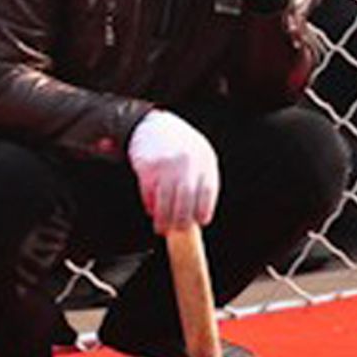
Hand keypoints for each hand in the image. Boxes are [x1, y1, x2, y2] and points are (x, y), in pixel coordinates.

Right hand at [129, 110, 220, 230]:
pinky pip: (149, 192)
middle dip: (182, 220)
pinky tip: (151, 211)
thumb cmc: (180, 145)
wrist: (154, 126)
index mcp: (205, 160)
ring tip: (161, 228)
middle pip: (186, 199)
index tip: (200, 222)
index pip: (208, 191)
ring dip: (163, 218)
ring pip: (166, 199)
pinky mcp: (148, 167)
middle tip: (178, 231)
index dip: (204, 209)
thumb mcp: (199, 156)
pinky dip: (150, 205)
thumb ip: (203, 178)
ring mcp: (167, 165)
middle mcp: (188, 163)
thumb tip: (200, 211)